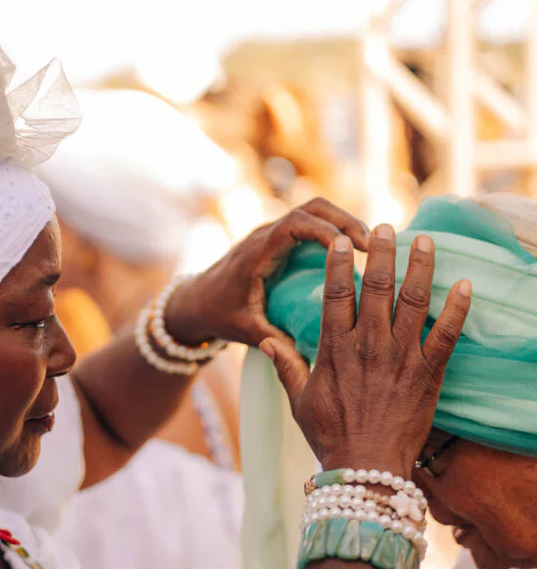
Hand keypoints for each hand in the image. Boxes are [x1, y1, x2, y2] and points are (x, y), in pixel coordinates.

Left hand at [165, 198, 369, 348]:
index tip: (354, 248)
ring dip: (342, 221)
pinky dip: (334, 230)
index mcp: (257, 253)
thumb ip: (272, 341)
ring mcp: (274, 234)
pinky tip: (354, 251)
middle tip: (371, 244)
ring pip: (314, 210)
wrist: (196, 300)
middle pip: (311, 208)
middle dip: (343, 219)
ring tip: (369, 245)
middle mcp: (267, 235)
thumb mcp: (245, 330)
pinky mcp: (281, 239)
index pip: (294, 225)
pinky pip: (311, 223)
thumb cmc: (219, 314)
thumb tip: (307, 360)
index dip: (326, 230)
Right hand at [259, 224, 470, 476]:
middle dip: (382, 251)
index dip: (338, 262)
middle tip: (386, 227)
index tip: (341, 240)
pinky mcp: (428, 373)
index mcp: (335, 347)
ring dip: (420, 267)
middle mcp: (369, 344)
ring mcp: (401, 357)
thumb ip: (285, 366)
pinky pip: (446, 334)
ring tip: (424, 240)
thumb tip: (265, 342)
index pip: (336, 292)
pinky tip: (465, 286)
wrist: (367, 468)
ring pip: (413, 300)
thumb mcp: (300, 400)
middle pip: (377, 286)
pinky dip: (457, 309)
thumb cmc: (331, 436)